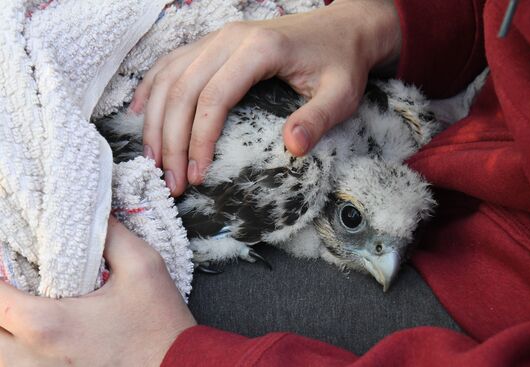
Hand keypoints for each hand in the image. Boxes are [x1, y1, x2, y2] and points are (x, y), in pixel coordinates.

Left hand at [0, 216, 195, 366]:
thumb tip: (92, 212)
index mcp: (49, 325)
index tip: (5, 259)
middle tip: (12, 284)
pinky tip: (30, 335)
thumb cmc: (160, 323)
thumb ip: (110, 234)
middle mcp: (34, 358)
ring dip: (4, 329)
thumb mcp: (143, 266)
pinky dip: (15, 349)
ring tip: (21, 307)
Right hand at [132, 0, 400, 194]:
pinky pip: (171, 63)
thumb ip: (318, 119)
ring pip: (169, 77)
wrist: (342, 28)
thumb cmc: (341, 62)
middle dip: (170, 140)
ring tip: (152, 160)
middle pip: (182, 90)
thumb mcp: (341, 94)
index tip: (196, 175)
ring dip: (155, 120)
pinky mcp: (213, 42)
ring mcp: (217, 37)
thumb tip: (293, 148)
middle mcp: (229, 38)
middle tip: (170, 180)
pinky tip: (141, 114)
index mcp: (258, 50)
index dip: (198, 140)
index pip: (213, 98)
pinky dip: (151, 89)